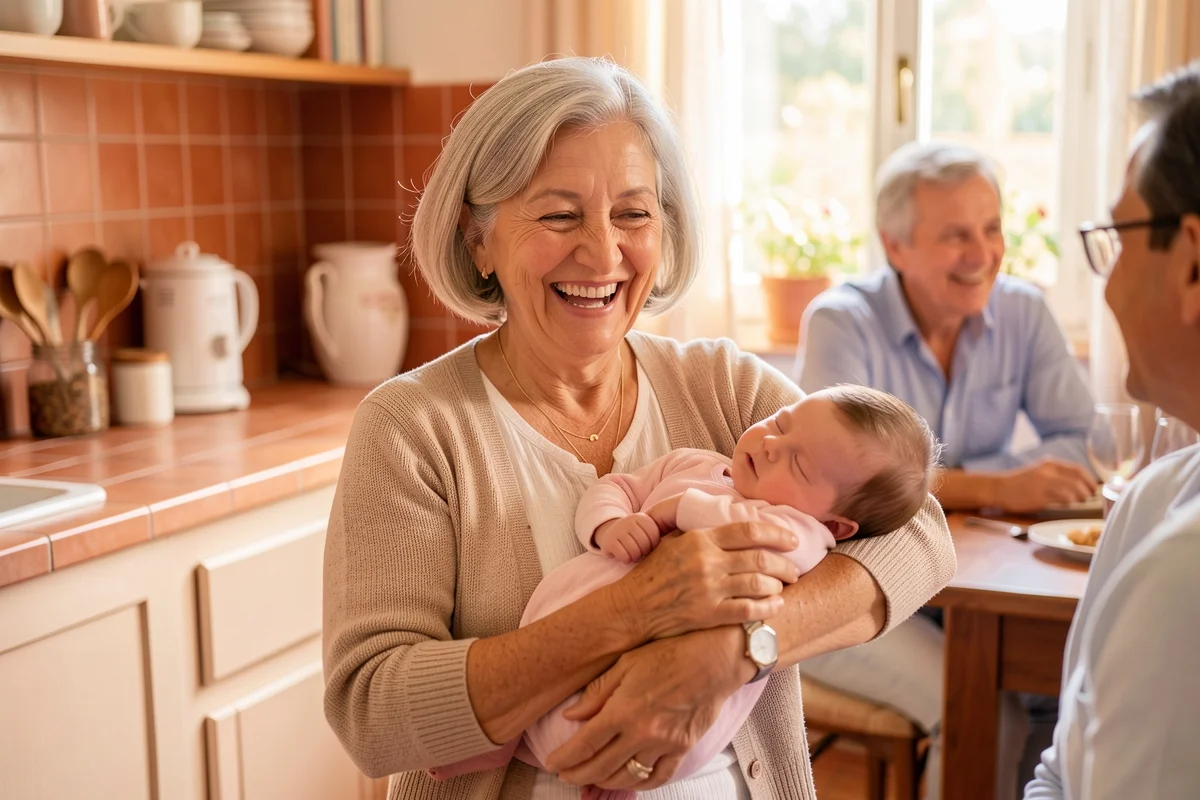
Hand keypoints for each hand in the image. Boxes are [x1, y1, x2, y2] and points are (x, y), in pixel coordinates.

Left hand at [544, 626, 751, 790]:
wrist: (715, 658)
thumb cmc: (670, 652)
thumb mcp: (626, 663)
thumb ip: (597, 692)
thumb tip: (571, 716)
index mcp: (623, 710)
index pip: (585, 744)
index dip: (564, 759)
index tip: (551, 763)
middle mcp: (642, 732)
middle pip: (601, 766)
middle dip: (578, 774)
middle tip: (565, 774)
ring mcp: (665, 744)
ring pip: (627, 776)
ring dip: (604, 781)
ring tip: (591, 777)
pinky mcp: (683, 748)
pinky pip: (659, 777)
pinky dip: (641, 783)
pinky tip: (629, 779)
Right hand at [595, 514, 661, 562]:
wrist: (610, 532)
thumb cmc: (633, 535)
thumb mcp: (644, 529)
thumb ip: (655, 534)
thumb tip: (670, 548)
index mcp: (641, 518)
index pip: (654, 535)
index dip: (653, 545)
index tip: (649, 546)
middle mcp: (629, 521)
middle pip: (644, 544)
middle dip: (644, 552)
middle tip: (640, 552)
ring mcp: (618, 530)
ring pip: (634, 551)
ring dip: (635, 557)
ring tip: (633, 554)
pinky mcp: (609, 541)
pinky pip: (624, 556)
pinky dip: (626, 559)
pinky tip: (624, 556)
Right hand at [606, 521, 800, 641]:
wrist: (632, 607)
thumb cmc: (651, 574)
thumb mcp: (672, 542)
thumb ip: (700, 534)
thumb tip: (728, 525)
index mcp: (700, 539)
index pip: (748, 530)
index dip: (776, 533)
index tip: (792, 540)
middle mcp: (708, 562)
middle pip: (760, 558)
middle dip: (785, 564)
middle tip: (794, 569)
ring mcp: (710, 589)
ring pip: (758, 583)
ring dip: (778, 585)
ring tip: (784, 587)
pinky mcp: (710, 614)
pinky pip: (749, 609)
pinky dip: (768, 606)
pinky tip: (776, 605)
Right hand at [996, 458, 1097, 512]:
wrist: (998, 489)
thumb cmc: (1019, 483)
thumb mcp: (1039, 472)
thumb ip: (1055, 475)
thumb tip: (1078, 485)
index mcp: (1050, 464)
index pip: (1078, 469)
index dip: (1089, 479)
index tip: (1093, 488)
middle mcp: (1048, 471)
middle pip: (1078, 479)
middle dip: (1088, 489)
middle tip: (1089, 497)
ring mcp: (1044, 483)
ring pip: (1073, 489)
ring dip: (1081, 497)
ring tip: (1080, 502)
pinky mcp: (1040, 495)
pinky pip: (1062, 498)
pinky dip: (1070, 502)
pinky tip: (1069, 505)